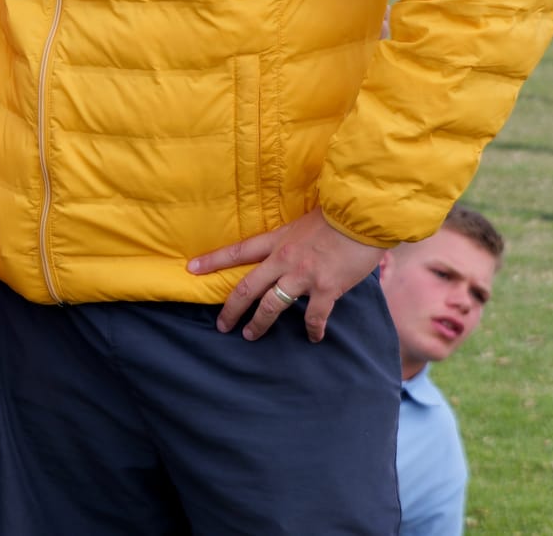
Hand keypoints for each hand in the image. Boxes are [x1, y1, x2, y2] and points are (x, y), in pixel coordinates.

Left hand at [188, 207, 383, 341]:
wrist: (360, 216)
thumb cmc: (335, 215)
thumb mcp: (302, 222)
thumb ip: (291, 238)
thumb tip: (290, 248)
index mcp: (276, 240)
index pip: (237, 251)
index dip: (212, 261)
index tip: (192, 269)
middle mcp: (283, 260)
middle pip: (247, 287)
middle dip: (231, 309)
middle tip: (222, 325)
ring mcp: (303, 276)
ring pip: (271, 306)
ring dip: (259, 324)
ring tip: (251, 335)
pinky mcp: (326, 289)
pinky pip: (314, 316)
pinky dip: (313, 329)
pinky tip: (313, 337)